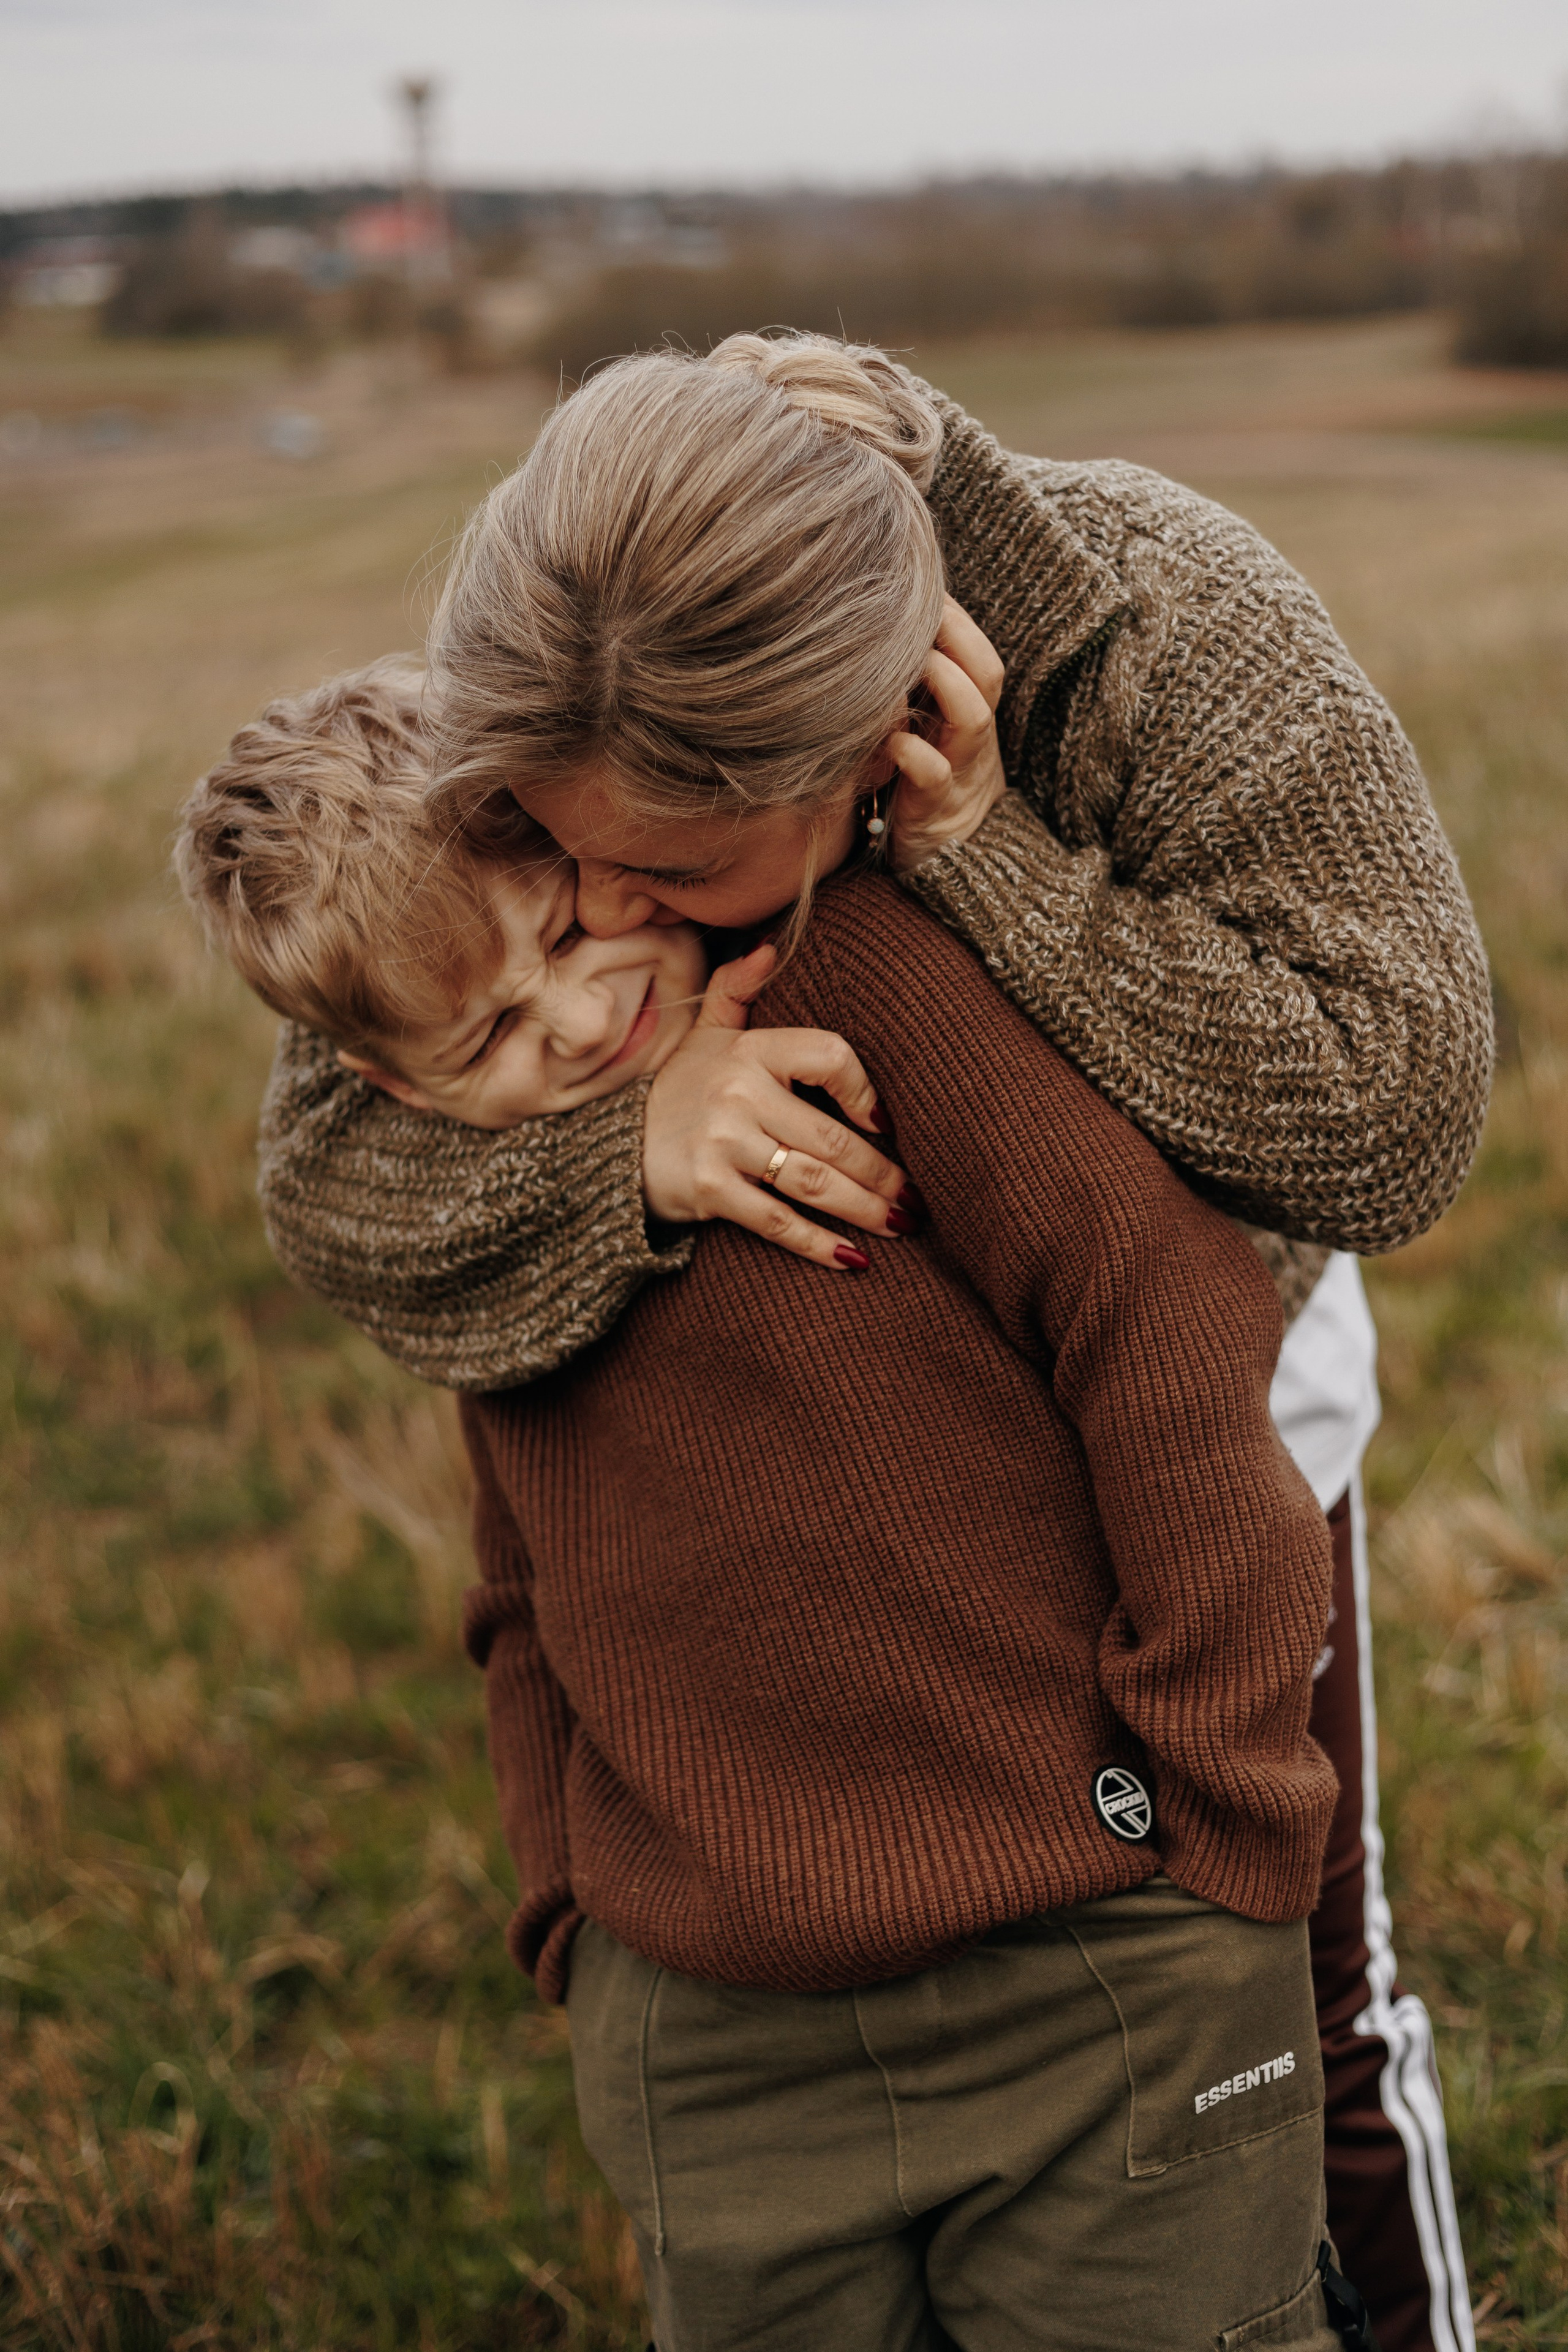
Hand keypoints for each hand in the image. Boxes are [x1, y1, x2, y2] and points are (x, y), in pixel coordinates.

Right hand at [642, 944, 915, 1271]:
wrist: (610, 1144)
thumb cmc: (677, 1090)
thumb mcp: (704, 1035)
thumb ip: (737, 990)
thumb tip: (770, 949)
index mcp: (749, 1050)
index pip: (830, 1057)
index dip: (867, 1091)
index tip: (888, 1125)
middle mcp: (738, 1093)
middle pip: (832, 1137)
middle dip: (883, 1173)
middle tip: (917, 1199)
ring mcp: (723, 1143)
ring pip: (814, 1182)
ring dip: (866, 1209)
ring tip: (900, 1224)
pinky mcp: (709, 1190)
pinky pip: (778, 1221)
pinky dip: (819, 1244)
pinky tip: (854, 1259)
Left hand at [882, 598, 1006, 874]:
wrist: (945, 864)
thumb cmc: (922, 785)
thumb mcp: (925, 731)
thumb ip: (913, 691)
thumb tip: (877, 633)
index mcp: (972, 712)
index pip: (978, 653)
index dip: (956, 620)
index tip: (920, 590)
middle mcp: (974, 737)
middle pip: (987, 673)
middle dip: (957, 637)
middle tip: (920, 612)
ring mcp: (960, 771)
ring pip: (973, 717)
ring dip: (944, 682)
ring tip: (912, 663)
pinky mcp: (935, 807)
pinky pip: (934, 774)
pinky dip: (912, 752)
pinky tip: (887, 738)